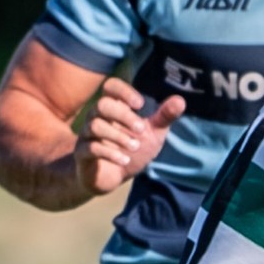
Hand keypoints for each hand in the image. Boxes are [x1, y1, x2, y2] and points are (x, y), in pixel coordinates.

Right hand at [73, 81, 183, 196]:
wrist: (113, 177)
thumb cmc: (132, 150)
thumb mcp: (152, 134)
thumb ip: (164, 117)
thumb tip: (181, 100)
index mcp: (115, 108)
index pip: (111, 87)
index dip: (123, 90)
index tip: (140, 104)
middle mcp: (97, 117)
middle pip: (102, 105)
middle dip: (123, 115)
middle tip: (141, 129)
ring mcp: (88, 135)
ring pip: (95, 126)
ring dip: (118, 136)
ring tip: (135, 147)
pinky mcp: (82, 154)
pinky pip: (90, 148)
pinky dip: (109, 153)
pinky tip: (125, 160)